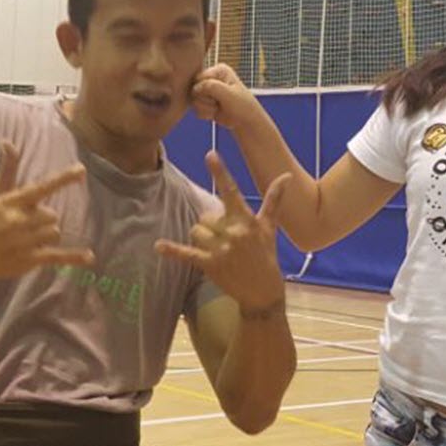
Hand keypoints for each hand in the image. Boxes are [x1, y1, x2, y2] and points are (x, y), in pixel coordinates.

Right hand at [0, 142, 94, 279]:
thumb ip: (8, 169)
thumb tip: (7, 141)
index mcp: (13, 202)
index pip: (42, 187)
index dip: (62, 179)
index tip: (81, 170)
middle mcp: (18, 220)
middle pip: (52, 215)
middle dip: (44, 220)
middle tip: (26, 226)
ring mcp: (24, 241)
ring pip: (55, 233)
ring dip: (46, 236)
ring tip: (27, 240)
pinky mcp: (29, 259)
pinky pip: (57, 256)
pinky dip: (74, 258)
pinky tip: (90, 257)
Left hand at [155, 152, 289, 312]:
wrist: (263, 291)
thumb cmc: (266, 255)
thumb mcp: (270, 227)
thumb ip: (275, 200)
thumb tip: (287, 176)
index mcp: (246, 220)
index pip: (231, 191)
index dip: (220, 172)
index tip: (211, 154)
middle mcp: (233, 232)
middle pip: (206, 216)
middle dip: (211, 225)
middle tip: (224, 239)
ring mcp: (220, 249)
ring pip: (195, 230)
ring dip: (200, 237)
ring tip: (215, 249)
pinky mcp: (209, 265)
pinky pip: (186, 253)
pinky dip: (172, 250)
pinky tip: (158, 246)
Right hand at [189, 64, 259, 130]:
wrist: (246, 122)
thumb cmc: (242, 106)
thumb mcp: (228, 94)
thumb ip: (211, 86)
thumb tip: (195, 88)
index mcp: (218, 70)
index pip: (199, 78)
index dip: (205, 90)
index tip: (220, 95)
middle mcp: (211, 78)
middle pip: (193, 89)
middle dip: (206, 100)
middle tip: (219, 102)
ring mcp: (207, 90)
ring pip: (193, 100)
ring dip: (206, 108)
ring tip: (218, 107)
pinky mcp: (204, 101)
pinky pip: (195, 109)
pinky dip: (205, 113)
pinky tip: (216, 112)